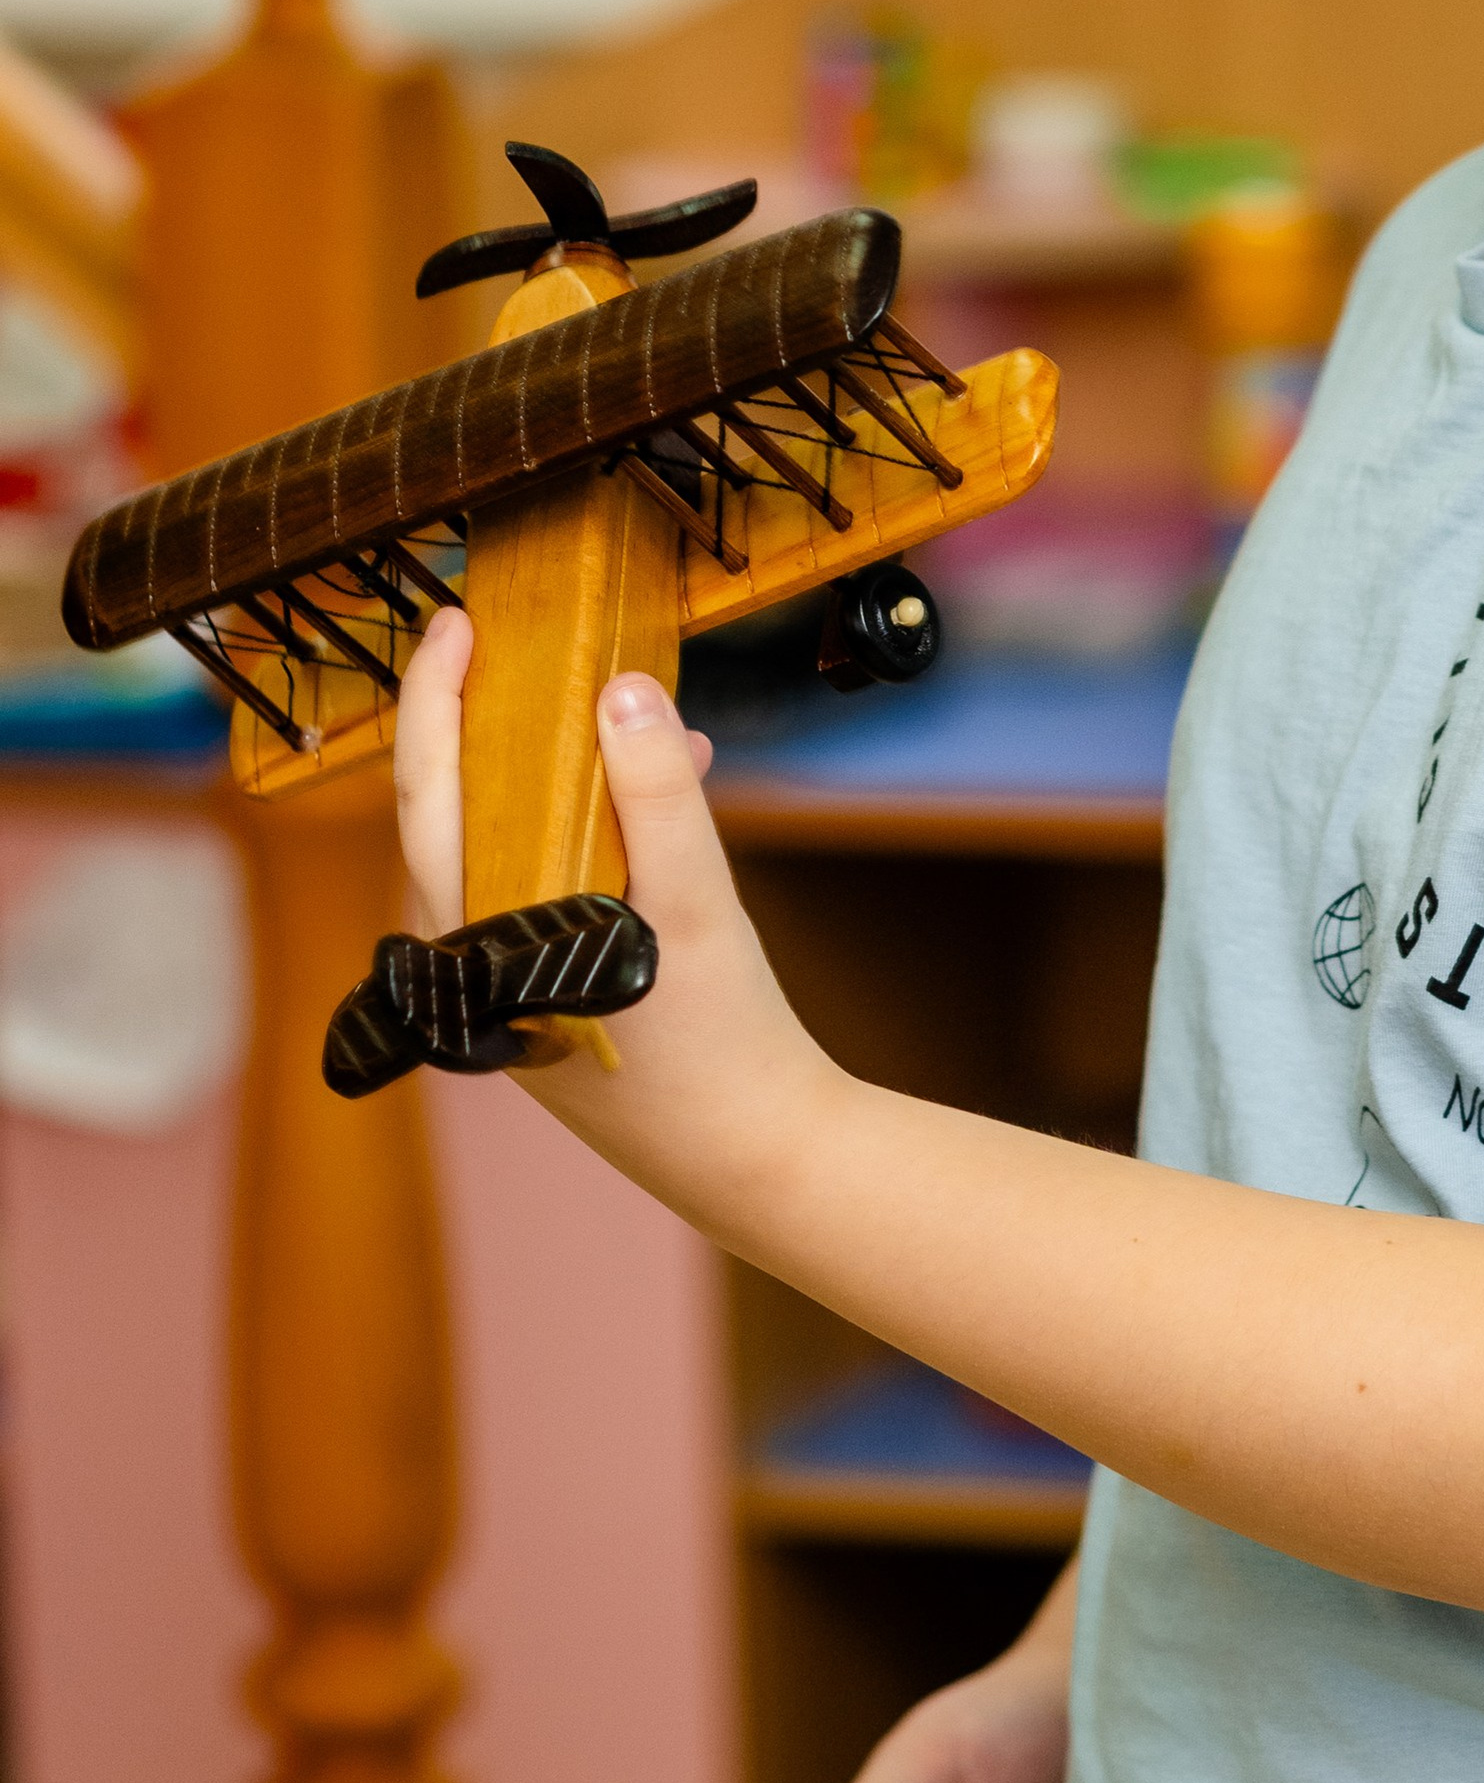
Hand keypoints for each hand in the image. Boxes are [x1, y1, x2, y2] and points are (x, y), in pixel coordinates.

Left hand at [392, 607, 818, 1233]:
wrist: (756, 1158)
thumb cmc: (722, 1044)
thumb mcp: (696, 904)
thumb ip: (655, 794)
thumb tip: (620, 690)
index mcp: (480, 941)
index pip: (428, 796)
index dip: (433, 699)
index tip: (456, 623)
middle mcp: (475, 964)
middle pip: (457, 814)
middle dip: (486, 722)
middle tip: (515, 644)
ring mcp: (509, 983)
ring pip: (508, 846)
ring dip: (554, 773)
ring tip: (625, 714)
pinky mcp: (550, 995)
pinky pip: (548, 883)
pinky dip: (590, 827)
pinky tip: (664, 790)